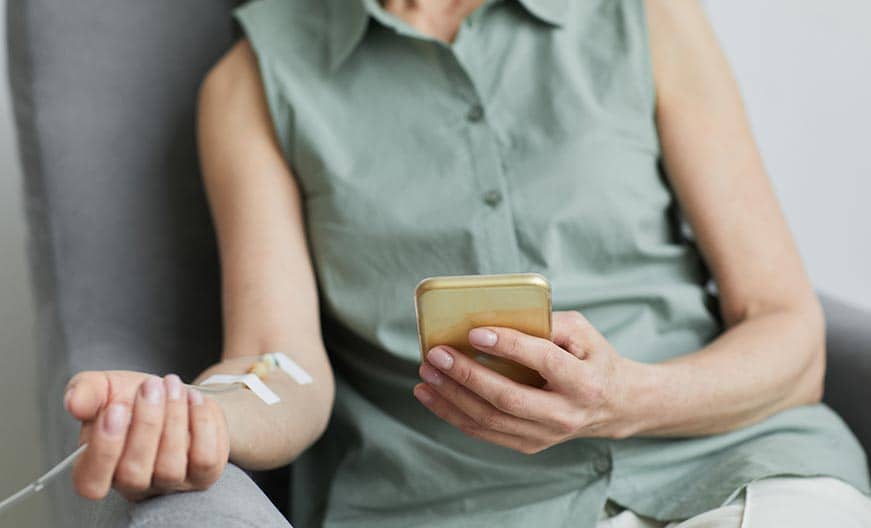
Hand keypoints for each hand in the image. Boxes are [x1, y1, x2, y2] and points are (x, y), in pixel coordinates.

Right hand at [64, 370, 229, 500]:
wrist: (175, 393)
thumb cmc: (132, 397)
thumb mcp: (104, 388)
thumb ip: (86, 393)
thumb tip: (73, 402)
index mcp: (97, 470)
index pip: (91, 483)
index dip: (104, 449)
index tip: (116, 408)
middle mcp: (134, 485)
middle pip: (134, 473)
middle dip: (145, 424)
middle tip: (151, 385)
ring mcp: (170, 484)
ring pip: (171, 466)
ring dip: (174, 418)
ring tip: (173, 385)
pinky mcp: (203, 475)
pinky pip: (205, 459)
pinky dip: (201, 424)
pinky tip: (194, 399)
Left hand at [413, 311, 645, 453]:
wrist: (615, 406)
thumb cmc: (593, 359)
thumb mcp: (583, 333)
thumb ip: (548, 322)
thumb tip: (499, 316)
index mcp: (584, 381)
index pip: (542, 361)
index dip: (508, 345)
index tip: (475, 331)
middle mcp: (565, 413)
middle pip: (508, 398)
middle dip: (467, 375)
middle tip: (436, 354)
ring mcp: (546, 435)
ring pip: (490, 420)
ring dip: (451, 397)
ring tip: (426, 374)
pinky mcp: (529, 445)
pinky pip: (485, 432)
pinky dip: (454, 414)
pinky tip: (432, 396)